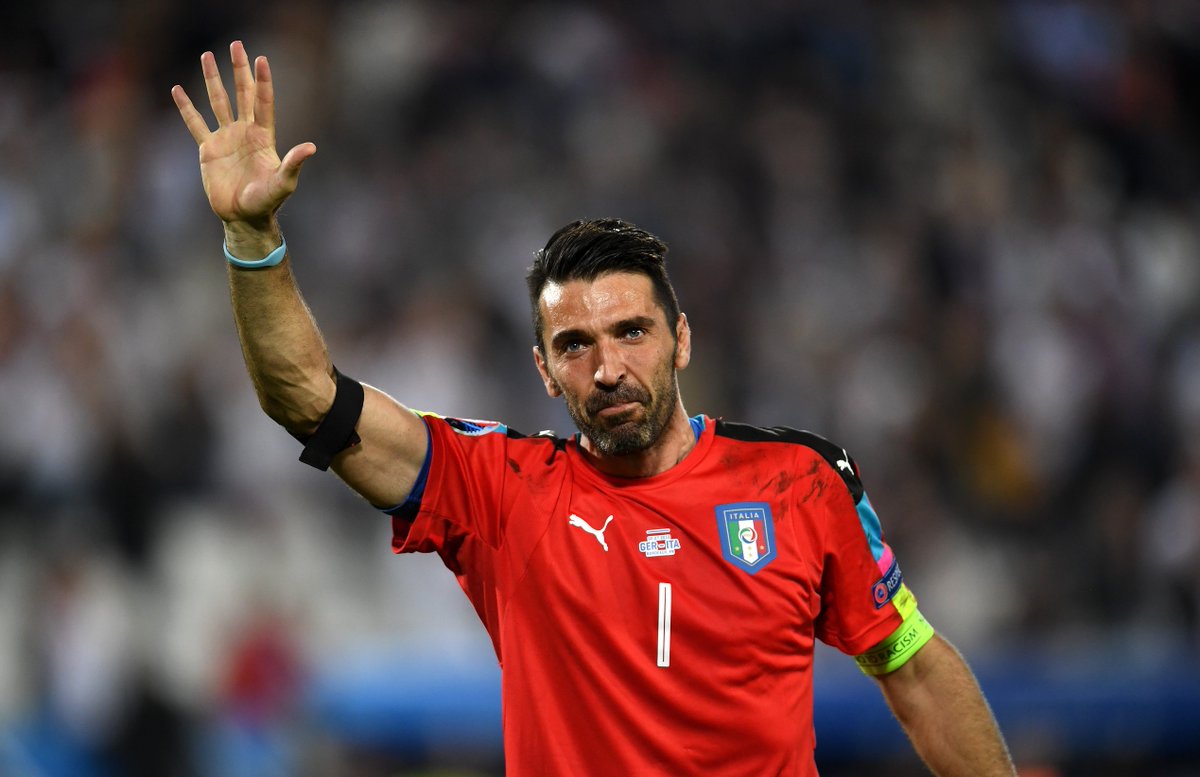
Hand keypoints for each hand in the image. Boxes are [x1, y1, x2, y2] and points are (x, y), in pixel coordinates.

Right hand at [172, 41, 314, 232]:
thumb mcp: (283, 183)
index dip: (262, 81)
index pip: (263, 102)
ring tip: (206, 55)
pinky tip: (178, 90)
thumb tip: (310, 147)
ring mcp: (226, 138)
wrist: (243, 217)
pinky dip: (186, 108)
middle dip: (239, 69)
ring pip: (218, 101)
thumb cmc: (267, 202)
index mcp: (263, 136)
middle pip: (241, 93)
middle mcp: (245, 132)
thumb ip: (293, 164)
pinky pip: (195, 123)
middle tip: (236, 44)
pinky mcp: (208, 149)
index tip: (261, 58)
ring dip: (212, 79)